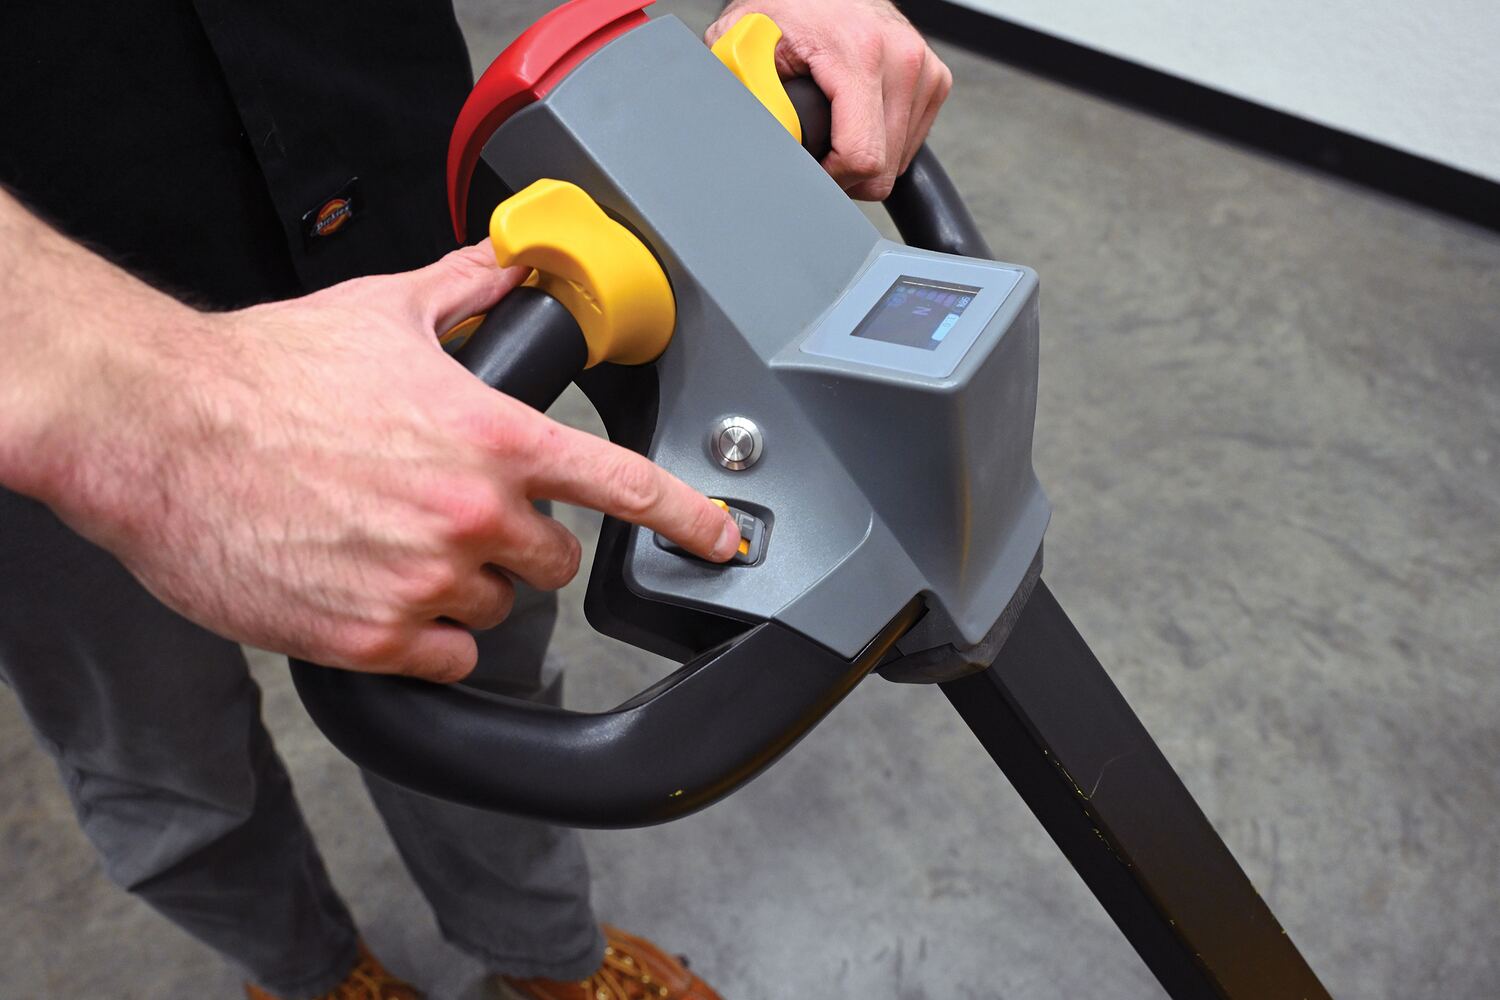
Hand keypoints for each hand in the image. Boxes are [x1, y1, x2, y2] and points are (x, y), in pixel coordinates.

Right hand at [14, 243, 740, 682]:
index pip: (625, 485)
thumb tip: (511, 263)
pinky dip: (424, 635)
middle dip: (522, 541)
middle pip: (553, 559)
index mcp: (491, 438)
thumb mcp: (381, 313)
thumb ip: (467, 292)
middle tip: (458, 515)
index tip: (720, 540)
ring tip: (394, 543)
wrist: (160, 432)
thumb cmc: (262, 372)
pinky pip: (444, 656)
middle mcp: (471, 515)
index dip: (688, 517)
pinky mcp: (373, 639)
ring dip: (466, 585)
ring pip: (496, 609)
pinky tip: (376, 591)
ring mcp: (424, 583)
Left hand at [707, 0, 952, 199]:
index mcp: (861, 53)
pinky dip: (881, 143)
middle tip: (814, 150)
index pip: (863, 158)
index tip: (808, 169)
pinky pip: (909, 144)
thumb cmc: (786, 9)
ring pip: (897, 163)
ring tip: (833, 128)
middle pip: (882, 170)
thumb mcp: (746, 44)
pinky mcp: (934, 80)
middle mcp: (902, 59)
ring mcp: (924, 69)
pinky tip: (856, 119)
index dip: (829, 180)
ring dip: (863, 159)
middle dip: (844, 174)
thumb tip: (758, 138)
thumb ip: (750, 93)